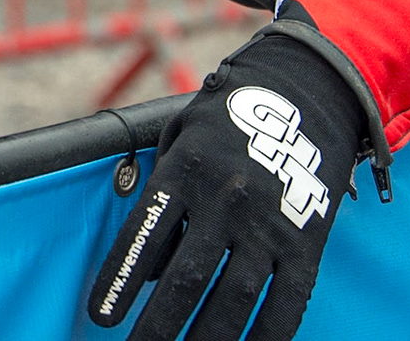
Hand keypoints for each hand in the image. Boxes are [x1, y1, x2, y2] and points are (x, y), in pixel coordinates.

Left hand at [86, 36, 362, 340]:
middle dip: (159, 324)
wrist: (304, 93)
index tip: (100, 317)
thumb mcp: (179, 141)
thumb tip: (149, 270)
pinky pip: (287, 302)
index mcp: (185, 170)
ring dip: (207, 338)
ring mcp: (270, 223)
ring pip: (234, 298)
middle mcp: (226, 199)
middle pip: (187, 277)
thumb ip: (161, 199)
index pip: (145, 234)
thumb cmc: (224, 123)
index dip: (121, 279)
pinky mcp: (308, 242)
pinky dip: (266, 337)